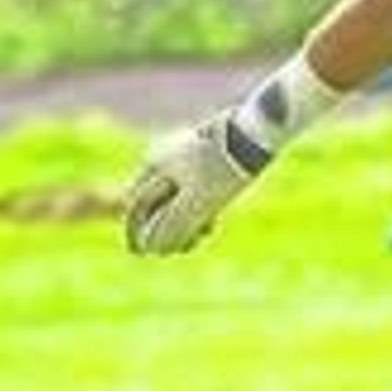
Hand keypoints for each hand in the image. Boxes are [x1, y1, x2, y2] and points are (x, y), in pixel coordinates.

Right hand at [124, 113, 266, 254]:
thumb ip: (173, 227)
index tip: (143, 254)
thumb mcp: (198, 204)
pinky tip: (212, 223)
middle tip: (186, 246)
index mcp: (155, 165)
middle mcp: (165, 159)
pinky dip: (200, 210)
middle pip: (157, 203)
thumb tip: (152, 248)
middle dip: (168, 229)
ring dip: (187, 222)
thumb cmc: (224, 170)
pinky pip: (194, 192)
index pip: (135, 204)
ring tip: (204, 234)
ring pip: (177, 200)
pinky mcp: (207, 161)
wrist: (256, 136)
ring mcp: (186, 158)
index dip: (136, 231)